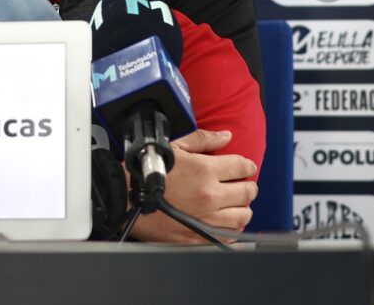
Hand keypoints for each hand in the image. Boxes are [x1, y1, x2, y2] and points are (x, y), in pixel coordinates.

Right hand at [129, 129, 257, 243]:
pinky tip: (227, 222)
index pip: (242, 167)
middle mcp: (210, 195)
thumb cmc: (146, 170)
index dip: (247, 166)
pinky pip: (228, 236)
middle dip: (248, 186)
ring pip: (242, 216)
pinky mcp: (198, 237)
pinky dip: (232, 229)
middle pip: (247, 192)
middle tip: (243, 185)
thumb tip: (225, 136)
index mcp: (205, 170)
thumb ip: (203, 139)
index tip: (246, 167)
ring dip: (243, 208)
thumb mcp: (174, 147)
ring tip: (237, 205)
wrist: (125, 198)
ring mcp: (206, 219)